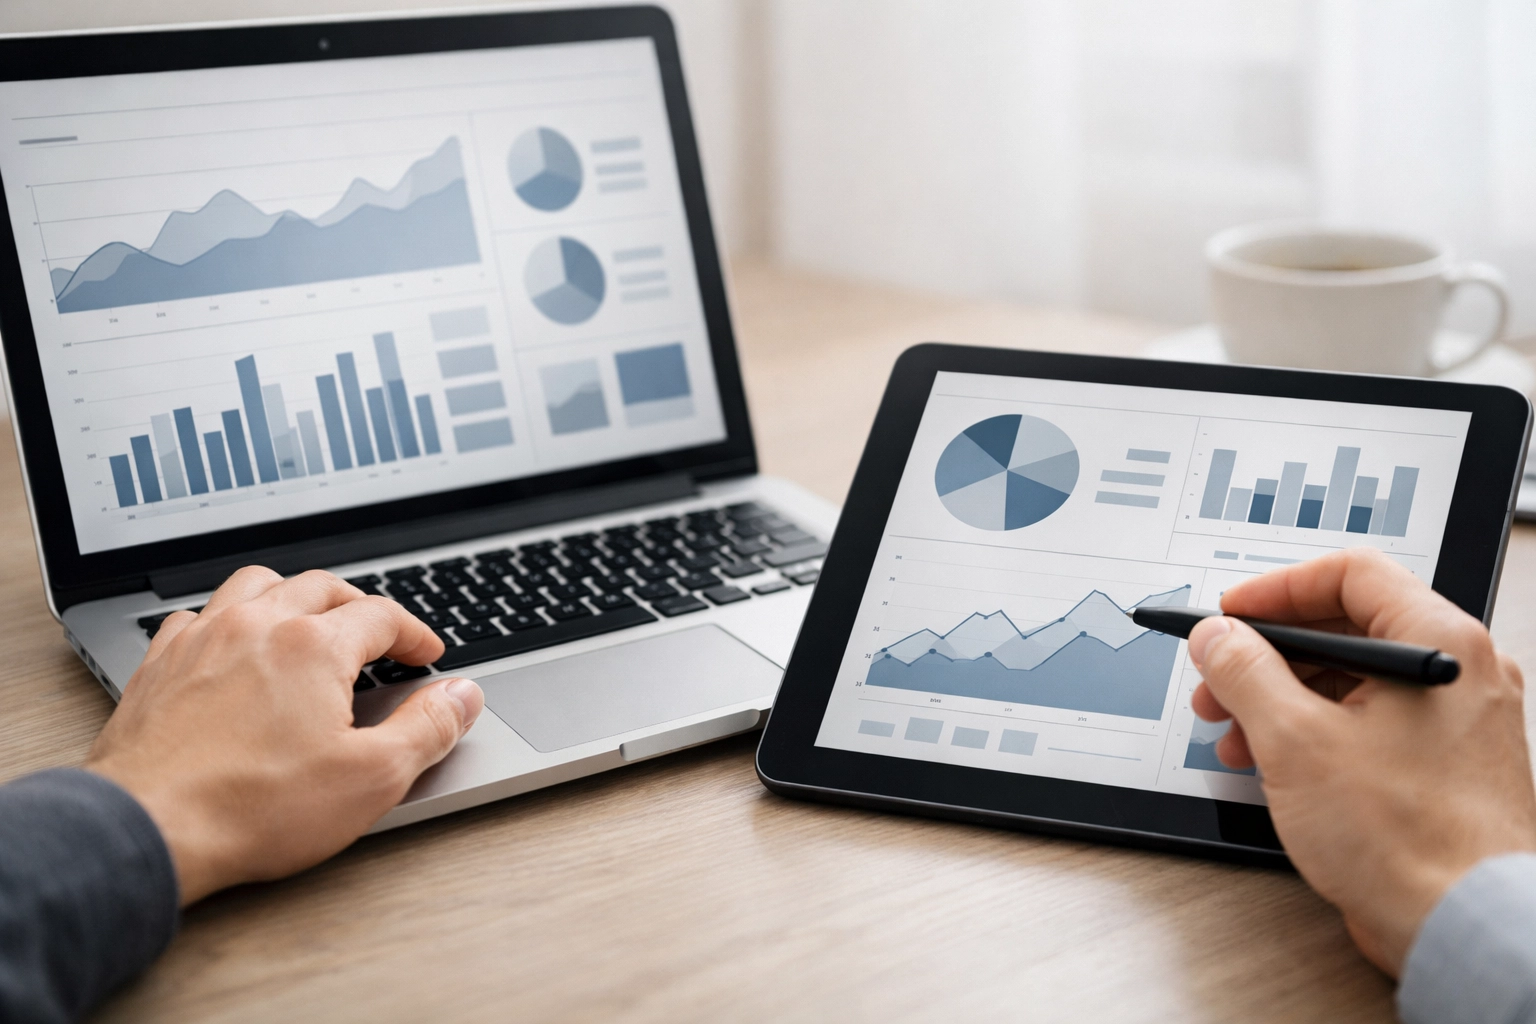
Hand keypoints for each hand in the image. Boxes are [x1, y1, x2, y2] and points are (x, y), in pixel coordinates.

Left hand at [84, 566, 483, 904]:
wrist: (148, 829)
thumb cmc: (253, 808)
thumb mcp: (372, 778)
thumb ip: (428, 728)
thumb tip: (463, 696)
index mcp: (314, 646)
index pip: (383, 615)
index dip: (415, 634)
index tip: (426, 656)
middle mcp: (257, 625)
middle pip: (321, 587)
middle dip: (359, 606)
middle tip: (379, 634)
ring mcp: (203, 639)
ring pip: (257, 584)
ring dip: (292, 595)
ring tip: (308, 620)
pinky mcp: (160, 665)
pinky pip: (198, 615)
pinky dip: (227, 619)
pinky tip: (233, 646)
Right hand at [1187, 548, 1535, 975]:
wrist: (1461, 927)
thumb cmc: (1410, 841)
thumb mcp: (1295, 739)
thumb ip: (1244, 672)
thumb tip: (1218, 638)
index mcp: (1438, 643)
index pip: (1350, 574)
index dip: (1276, 590)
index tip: (1231, 618)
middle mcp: (1457, 673)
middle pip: (1345, 628)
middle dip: (1266, 656)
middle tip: (1218, 680)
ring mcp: (1453, 722)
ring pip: (1351, 680)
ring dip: (1279, 699)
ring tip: (1233, 734)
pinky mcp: (1441, 766)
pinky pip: (1367, 724)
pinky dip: (1313, 732)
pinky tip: (1271, 763)